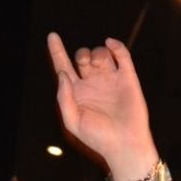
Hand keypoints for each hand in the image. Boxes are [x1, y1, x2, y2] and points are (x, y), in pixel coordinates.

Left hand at [46, 33, 158, 180]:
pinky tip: (110, 43)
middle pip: (83, 58)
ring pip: (101, 54)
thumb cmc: (97, 138)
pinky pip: (122, 56)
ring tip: (99, 65)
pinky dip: (116, 46)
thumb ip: (64, 98)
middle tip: (84, 62)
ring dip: (98, 53)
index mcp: (77, 93)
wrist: (124, 145)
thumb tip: (62, 73)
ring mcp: (110, 80)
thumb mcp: (73, 121)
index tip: (52, 36)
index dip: (57, 51)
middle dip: (82, 54)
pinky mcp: (128, 79)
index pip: (64, 67)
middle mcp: (92, 84)